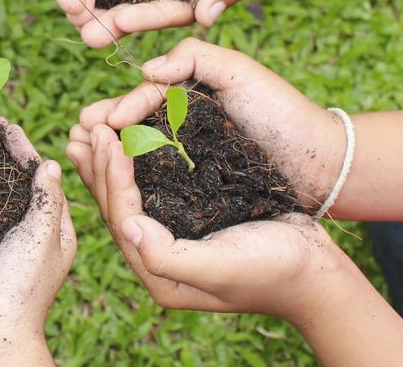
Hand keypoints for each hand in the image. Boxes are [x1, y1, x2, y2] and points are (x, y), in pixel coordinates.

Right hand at [0, 118, 75, 364]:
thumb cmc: (21, 287)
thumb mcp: (39, 239)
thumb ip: (47, 201)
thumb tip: (52, 163)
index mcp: (58, 229)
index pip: (45, 177)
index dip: (25, 148)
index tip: (6, 123)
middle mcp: (37, 232)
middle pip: (22, 180)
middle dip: (5, 151)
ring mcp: (12, 241)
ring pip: (1, 193)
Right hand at [68, 38, 343, 210]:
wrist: (322, 164)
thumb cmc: (283, 114)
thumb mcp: (239, 71)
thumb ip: (193, 58)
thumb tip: (145, 71)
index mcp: (189, 99)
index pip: (143, 100)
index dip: (118, 109)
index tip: (97, 121)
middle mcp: (184, 130)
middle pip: (133, 129)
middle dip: (102, 132)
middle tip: (77, 137)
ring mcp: (189, 163)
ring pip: (140, 159)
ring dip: (110, 160)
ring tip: (85, 158)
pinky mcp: (197, 194)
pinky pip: (160, 188)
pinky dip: (135, 186)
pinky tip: (116, 188)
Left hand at [78, 122, 355, 323]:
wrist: (317, 273)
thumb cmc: (274, 270)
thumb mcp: (220, 268)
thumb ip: (167, 255)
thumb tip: (126, 227)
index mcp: (160, 276)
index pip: (122, 219)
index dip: (110, 177)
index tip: (104, 136)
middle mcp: (161, 259)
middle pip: (117, 207)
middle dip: (100, 166)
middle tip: (84, 125)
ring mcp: (176, 237)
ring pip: (132, 195)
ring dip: (110, 162)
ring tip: (93, 128)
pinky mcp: (193, 217)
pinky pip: (154, 187)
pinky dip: (139, 162)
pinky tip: (131, 139)